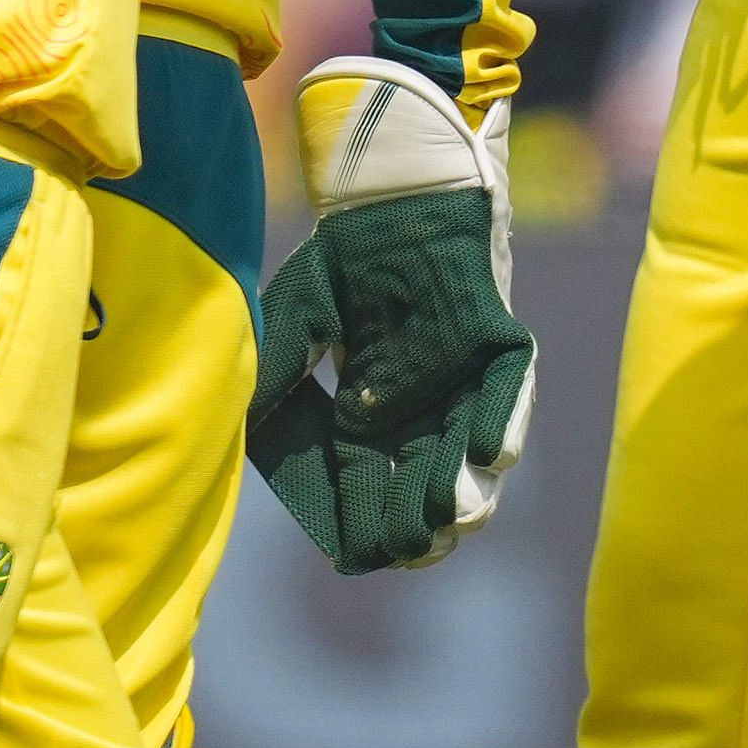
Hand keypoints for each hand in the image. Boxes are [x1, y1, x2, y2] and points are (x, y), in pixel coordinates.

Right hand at [248, 60, 532, 574]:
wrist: (389, 192)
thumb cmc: (341, 255)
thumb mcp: (293, 320)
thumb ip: (275, 375)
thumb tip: (240, 434)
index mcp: (367, 413)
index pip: (360, 483)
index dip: (356, 521)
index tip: (351, 555)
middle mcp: (418, 410)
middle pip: (417, 487)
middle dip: (411, 525)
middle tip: (405, 549)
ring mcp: (462, 382)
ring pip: (466, 456)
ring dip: (458, 492)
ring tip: (446, 519)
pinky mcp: (496, 345)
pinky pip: (507, 393)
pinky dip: (502, 425)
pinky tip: (489, 458)